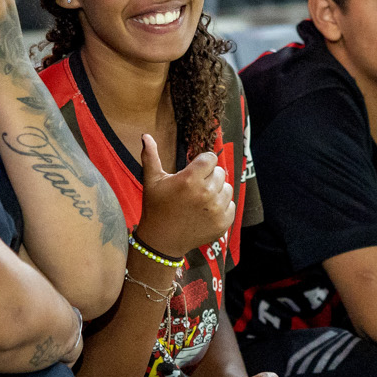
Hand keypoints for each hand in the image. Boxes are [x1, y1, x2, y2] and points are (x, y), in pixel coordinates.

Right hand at [137, 134, 233, 260]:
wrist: (162, 241)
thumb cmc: (156, 208)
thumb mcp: (152, 181)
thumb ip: (150, 156)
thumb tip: (145, 135)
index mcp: (190, 179)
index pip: (211, 158)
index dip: (202, 163)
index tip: (194, 172)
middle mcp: (206, 193)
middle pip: (220, 172)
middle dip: (209, 177)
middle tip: (194, 188)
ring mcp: (216, 209)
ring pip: (227, 188)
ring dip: (216, 191)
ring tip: (200, 200)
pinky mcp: (223, 222)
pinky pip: (231, 205)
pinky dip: (222, 207)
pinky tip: (206, 211)